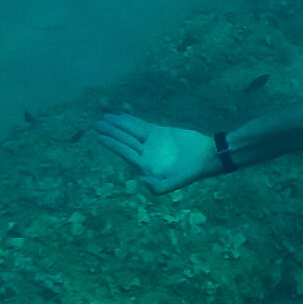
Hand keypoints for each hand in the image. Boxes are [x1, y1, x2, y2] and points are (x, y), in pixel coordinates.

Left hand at [94, 113, 214, 192]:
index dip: (112, 144)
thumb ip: (157, 187)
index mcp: (146, 166)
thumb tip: (140, 181)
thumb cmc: (191, 172)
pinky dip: (131, 120)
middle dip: (110, 132)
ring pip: (130, 132)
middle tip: (96, 124)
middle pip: (124, 140)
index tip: (100, 136)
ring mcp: (151, 143)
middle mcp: (146, 154)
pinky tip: (120, 116)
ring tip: (104, 118)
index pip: (125, 153)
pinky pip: (142, 125)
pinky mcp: (159, 133)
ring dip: (118, 124)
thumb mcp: (174, 184)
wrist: (206, 156)